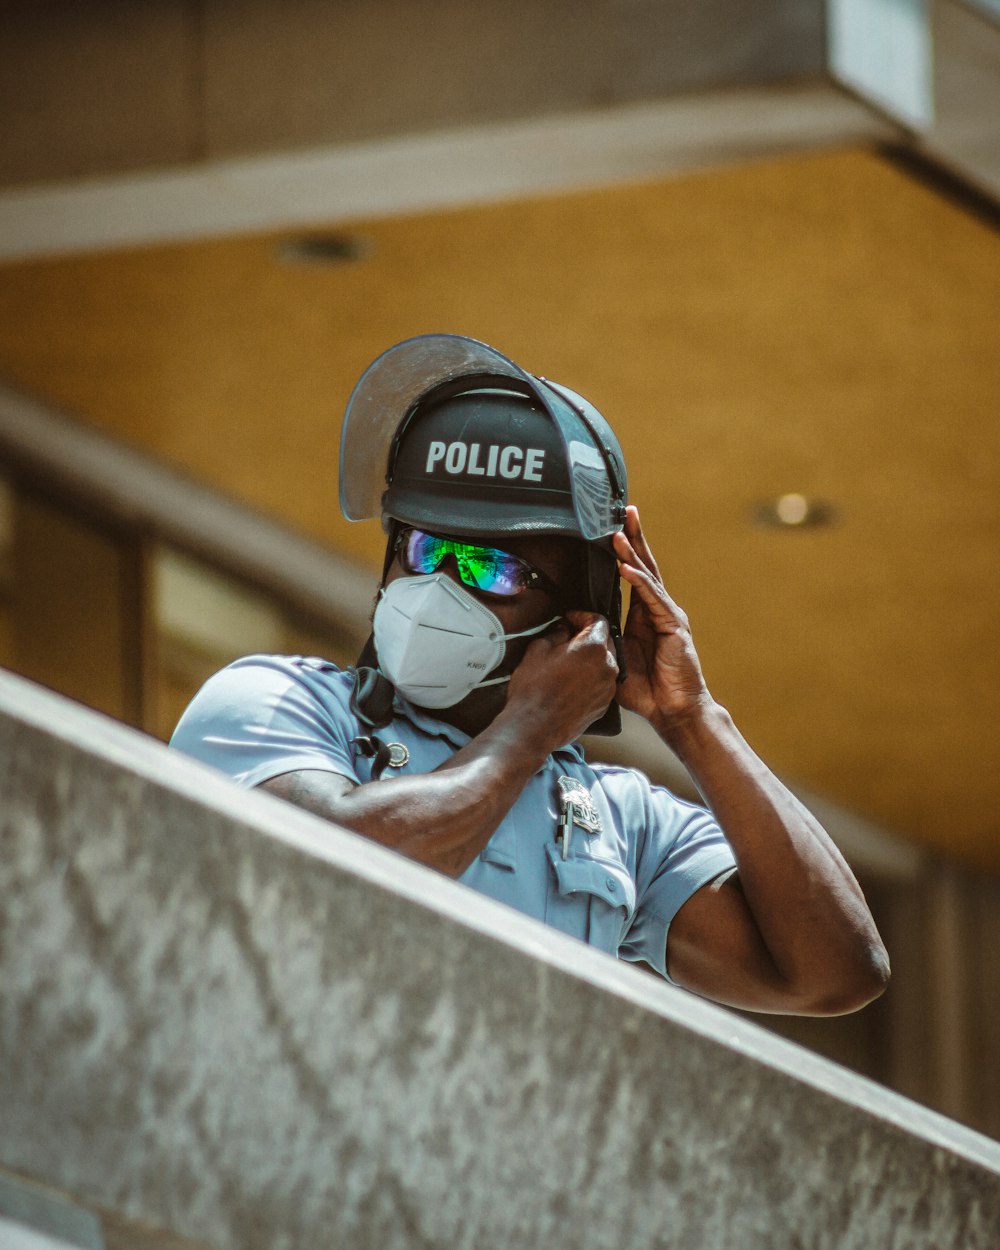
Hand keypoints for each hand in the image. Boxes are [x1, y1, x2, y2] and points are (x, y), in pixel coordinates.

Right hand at [503, 610, 618, 747]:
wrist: (534, 727)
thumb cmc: (533, 689)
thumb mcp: (537, 650)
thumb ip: (555, 634)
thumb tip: (563, 630)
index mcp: (593, 648)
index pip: (598, 620)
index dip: (582, 616)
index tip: (570, 618)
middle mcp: (608, 666)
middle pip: (605, 641)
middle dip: (588, 636)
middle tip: (568, 637)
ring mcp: (608, 687)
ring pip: (605, 663)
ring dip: (591, 658)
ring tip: (569, 661)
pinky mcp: (604, 705)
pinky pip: (602, 682)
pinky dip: (592, 677)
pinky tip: (572, 681)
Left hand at [614, 505, 711, 733]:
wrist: (673, 710)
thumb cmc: (646, 690)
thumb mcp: (614, 659)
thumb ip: (600, 641)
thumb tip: (574, 629)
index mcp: (645, 615)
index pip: (634, 574)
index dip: (625, 550)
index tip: (614, 527)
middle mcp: (659, 610)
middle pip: (645, 565)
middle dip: (634, 537)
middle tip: (624, 510)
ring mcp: (669, 616)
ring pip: (648, 576)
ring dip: (632, 553)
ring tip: (618, 532)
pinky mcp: (675, 626)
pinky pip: (653, 599)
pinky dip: (639, 582)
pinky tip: (627, 567)